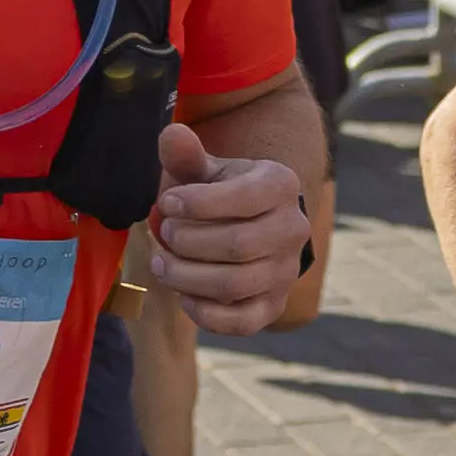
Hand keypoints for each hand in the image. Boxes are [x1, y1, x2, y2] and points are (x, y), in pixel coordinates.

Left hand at [144, 124, 311, 333]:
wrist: (251, 225)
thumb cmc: (221, 193)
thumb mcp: (207, 170)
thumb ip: (187, 155)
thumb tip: (172, 134)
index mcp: (281, 185)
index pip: (244, 197)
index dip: (199, 203)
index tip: (167, 202)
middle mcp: (293, 229)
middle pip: (237, 246)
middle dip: (188, 242)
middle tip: (162, 233)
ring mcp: (286, 271)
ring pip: (235, 285)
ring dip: (187, 277)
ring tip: (161, 264)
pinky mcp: (273, 306)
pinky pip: (242, 322)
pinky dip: (205, 313)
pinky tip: (183, 295)